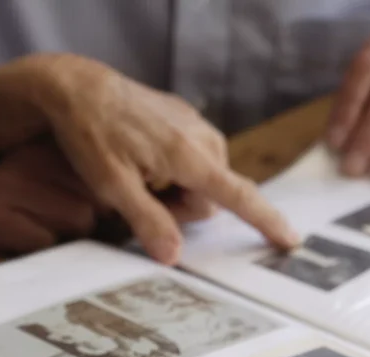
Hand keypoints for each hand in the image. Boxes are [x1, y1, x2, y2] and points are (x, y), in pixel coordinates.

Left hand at [27, 54, 299, 263]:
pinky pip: (191, 161)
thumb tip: (173, 256)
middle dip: (179, 209)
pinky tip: (141, 160)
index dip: (265, 221)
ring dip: (174, 191)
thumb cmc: (92, 135)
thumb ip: (147, 221)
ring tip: (137, 176)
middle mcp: (202, 138)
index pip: (238, 196)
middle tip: (138, 198)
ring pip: (201, 181)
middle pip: (210, 199)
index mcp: (189, 156)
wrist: (78, 88)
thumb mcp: (112, 186)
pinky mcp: (185, 121)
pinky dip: (171, 171)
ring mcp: (195, 126)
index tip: (290, 240)